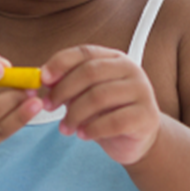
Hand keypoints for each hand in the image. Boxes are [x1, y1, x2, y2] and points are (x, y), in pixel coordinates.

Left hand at [41, 45, 160, 165]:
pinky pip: (114, 121)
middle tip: (48, 106)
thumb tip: (42, 79)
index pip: (84, 52)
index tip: (43, 78)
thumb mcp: (85, 93)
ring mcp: (142, 91)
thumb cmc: (107, 112)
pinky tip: (83, 135)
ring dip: (75, 113)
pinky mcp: (146, 116)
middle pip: (90, 72)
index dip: (60, 63)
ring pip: (99, 96)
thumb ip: (67, 83)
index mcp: (113, 58)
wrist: (137, 138)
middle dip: (63, 90)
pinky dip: (93, 129)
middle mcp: (130, 69)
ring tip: (65, 127)